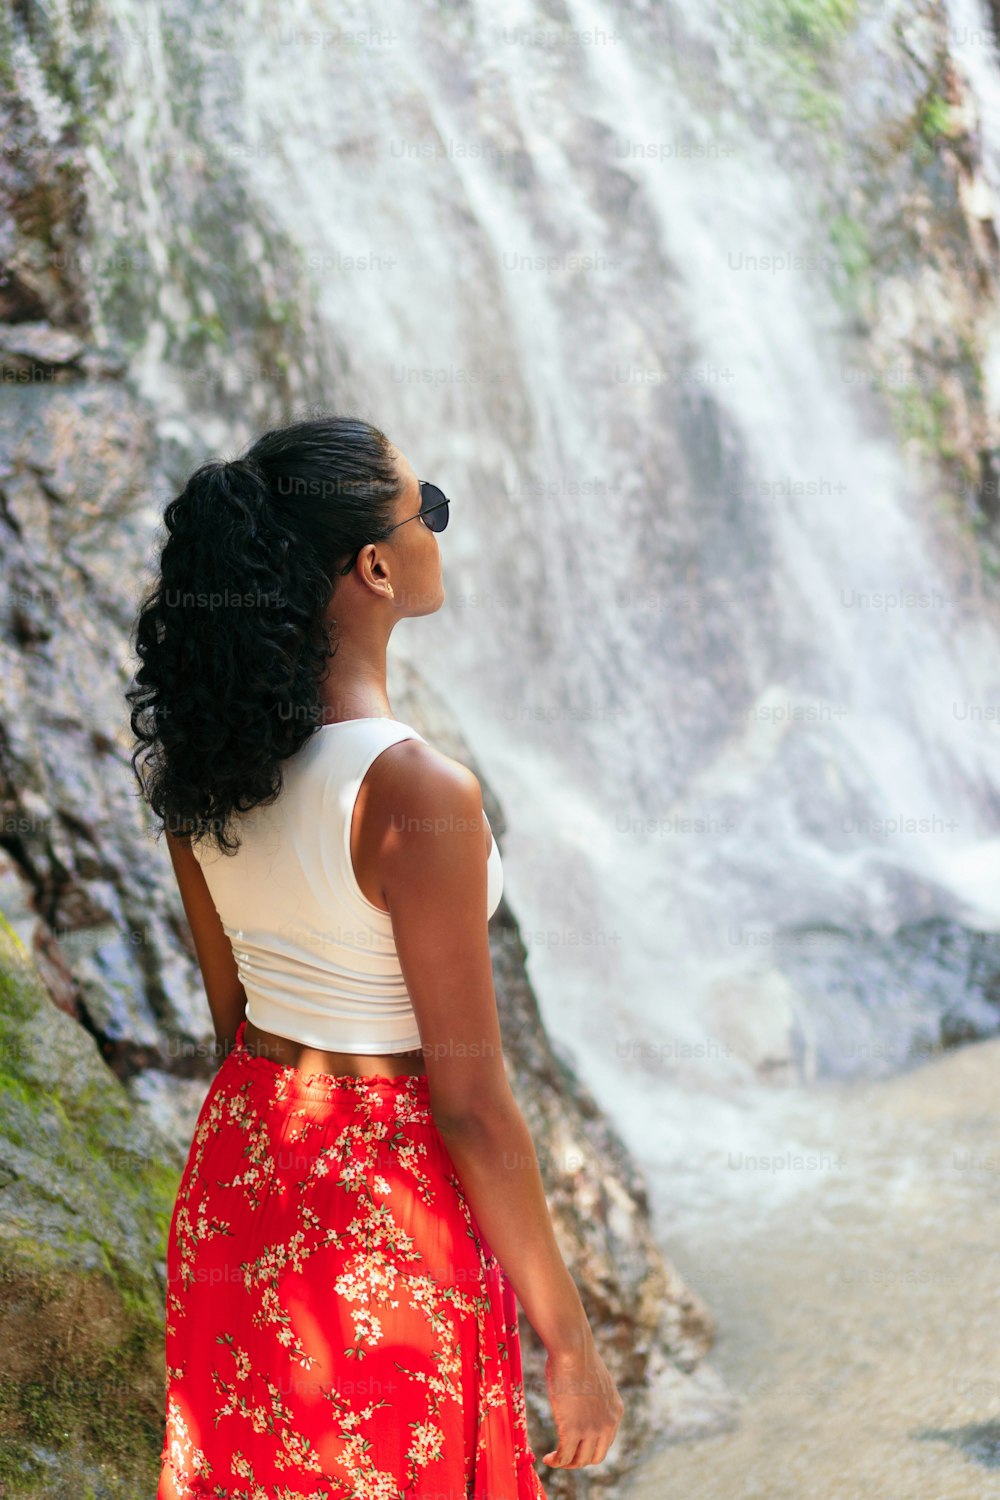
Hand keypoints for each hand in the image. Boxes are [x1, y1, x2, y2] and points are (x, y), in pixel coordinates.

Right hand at [541, 1340, 623, 1469]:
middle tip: (564, 1455)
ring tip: (553, 1458)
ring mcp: (591, 1429)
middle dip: (579, 1460)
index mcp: (615, 1411)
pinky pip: (564, 1457)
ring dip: (566, 1463)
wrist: (573, 1350)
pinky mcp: (573, 1430)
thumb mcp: (595, 1381)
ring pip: (579, 1461)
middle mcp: (608, 1424)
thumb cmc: (577, 1357)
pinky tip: (547, 1458)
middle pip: (595, 1457)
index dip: (589, 1448)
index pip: (606, 1442)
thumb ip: (594, 1397)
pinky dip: (555, 1461)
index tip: (576, 1446)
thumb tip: (581, 1402)